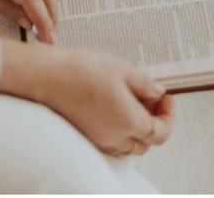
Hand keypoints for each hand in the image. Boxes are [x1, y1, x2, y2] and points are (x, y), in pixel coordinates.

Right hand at [0, 41, 175, 154]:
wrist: (45, 76)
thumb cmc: (80, 71)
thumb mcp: (123, 69)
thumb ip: (145, 84)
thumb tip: (156, 92)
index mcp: (131, 123)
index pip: (161, 131)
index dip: (168, 114)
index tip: (166, 97)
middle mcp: (115, 138)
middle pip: (146, 141)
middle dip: (153, 120)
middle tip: (150, 96)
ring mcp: (98, 140)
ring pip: (128, 144)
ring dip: (136, 126)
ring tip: (131, 99)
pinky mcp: (84, 135)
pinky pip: (110, 140)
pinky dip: (118, 128)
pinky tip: (112, 105)